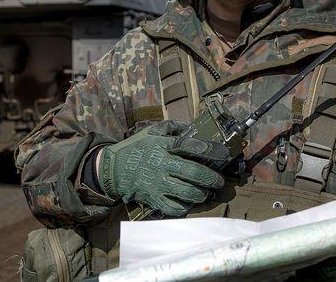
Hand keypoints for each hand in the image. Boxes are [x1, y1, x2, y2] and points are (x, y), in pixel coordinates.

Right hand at [97, 121, 224, 216]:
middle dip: (211, 177)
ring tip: (205, 192)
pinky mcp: (153, 199)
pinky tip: (189, 202)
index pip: (190, 146)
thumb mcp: (151, 132)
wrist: (112, 169)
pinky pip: (174, 207)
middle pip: (194, 172)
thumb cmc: (135, 149)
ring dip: (201, 193)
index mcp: (162, 146)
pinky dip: (186, 207)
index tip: (223, 153)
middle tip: (219, 180)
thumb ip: (171, 127)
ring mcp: (157, 184)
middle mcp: (162, 165)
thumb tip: (190, 128)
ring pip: (188, 192)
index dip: (210, 150)